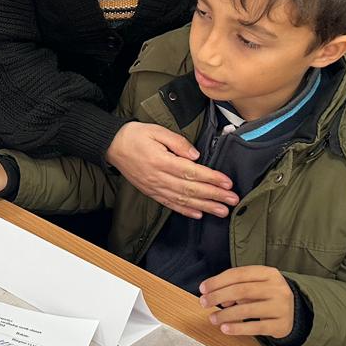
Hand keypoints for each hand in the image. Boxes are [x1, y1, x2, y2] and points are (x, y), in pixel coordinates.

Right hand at [106, 122, 238, 217]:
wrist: (112, 146)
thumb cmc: (136, 135)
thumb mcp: (157, 130)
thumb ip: (177, 142)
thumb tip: (195, 155)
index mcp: (161, 161)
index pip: (191, 172)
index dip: (211, 178)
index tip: (227, 183)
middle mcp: (158, 177)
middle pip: (191, 189)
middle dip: (214, 196)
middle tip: (233, 200)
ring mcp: (154, 187)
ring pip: (182, 200)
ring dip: (204, 207)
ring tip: (222, 211)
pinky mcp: (150, 192)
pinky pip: (169, 204)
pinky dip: (184, 211)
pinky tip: (198, 215)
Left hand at [199, 266, 295, 338]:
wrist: (295, 312)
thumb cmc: (267, 295)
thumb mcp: (255, 285)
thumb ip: (236, 287)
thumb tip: (215, 296)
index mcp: (269, 273)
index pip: (239, 274)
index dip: (218, 281)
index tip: (202, 289)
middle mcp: (277, 288)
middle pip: (241, 290)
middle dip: (218, 296)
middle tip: (203, 303)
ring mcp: (281, 307)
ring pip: (247, 310)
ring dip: (225, 315)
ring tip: (212, 319)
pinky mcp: (281, 325)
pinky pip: (256, 327)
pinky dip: (238, 328)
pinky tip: (225, 328)